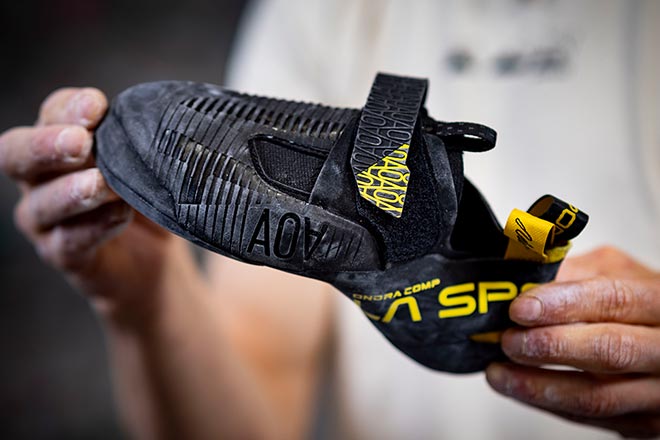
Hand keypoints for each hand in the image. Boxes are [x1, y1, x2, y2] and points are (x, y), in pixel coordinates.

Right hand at [0, 87, 187, 319]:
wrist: (155, 256)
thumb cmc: (146, 196)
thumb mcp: (148, 163)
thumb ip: (141, 142)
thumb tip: (155, 121)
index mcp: (58, 141)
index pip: (51, 114)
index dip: (69, 108)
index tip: (98, 106)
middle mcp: (40, 178)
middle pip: (17, 154)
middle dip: (46, 145)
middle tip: (79, 142)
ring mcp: (45, 220)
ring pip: (43, 203)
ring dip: (73, 191)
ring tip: (101, 183)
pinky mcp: (62, 254)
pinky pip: (70, 241)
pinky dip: (95, 226)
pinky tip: (119, 215)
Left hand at [486, 246, 659, 437]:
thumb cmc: (635, 299)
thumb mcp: (612, 271)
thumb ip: (572, 273)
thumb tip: (520, 284)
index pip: (614, 301)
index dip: (564, 304)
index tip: (521, 308)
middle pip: (610, 351)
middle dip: (550, 347)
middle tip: (509, 341)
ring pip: (599, 397)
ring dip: (539, 386)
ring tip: (499, 373)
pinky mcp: (645, 420)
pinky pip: (593, 419)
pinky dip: (550, 404)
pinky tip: (521, 389)